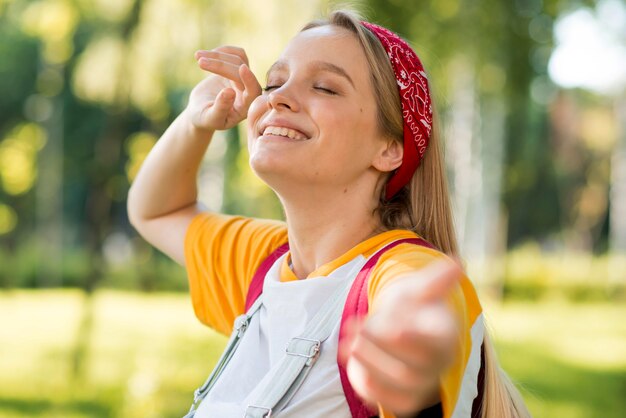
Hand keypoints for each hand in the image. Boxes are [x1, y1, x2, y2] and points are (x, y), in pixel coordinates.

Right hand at [187, 46, 261, 131]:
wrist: (200, 110)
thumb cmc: (205, 119)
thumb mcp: (210, 117)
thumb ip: (220, 108)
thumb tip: (230, 92)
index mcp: (246, 108)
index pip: (254, 92)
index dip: (250, 80)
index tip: (242, 68)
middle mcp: (249, 92)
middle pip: (240, 72)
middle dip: (220, 65)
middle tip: (200, 62)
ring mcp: (245, 79)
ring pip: (238, 60)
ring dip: (218, 55)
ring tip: (198, 56)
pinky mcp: (238, 69)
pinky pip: (237, 53)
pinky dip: (223, 51)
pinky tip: (206, 54)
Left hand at [339, 260, 460, 415]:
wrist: (401, 326)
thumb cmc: (413, 306)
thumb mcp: (420, 288)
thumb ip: (436, 279)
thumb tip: (457, 262)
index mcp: (445, 337)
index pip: (437, 345)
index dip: (415, 340)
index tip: (395, 327)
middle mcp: (437, 365)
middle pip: (413, 371)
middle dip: (381, 352)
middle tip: (358, 333)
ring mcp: (421, 384)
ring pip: (400, 388)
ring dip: (371, 366)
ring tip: (348, 344)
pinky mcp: (403, 397)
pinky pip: (388, 402)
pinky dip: (368, 384)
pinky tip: (350, 360)